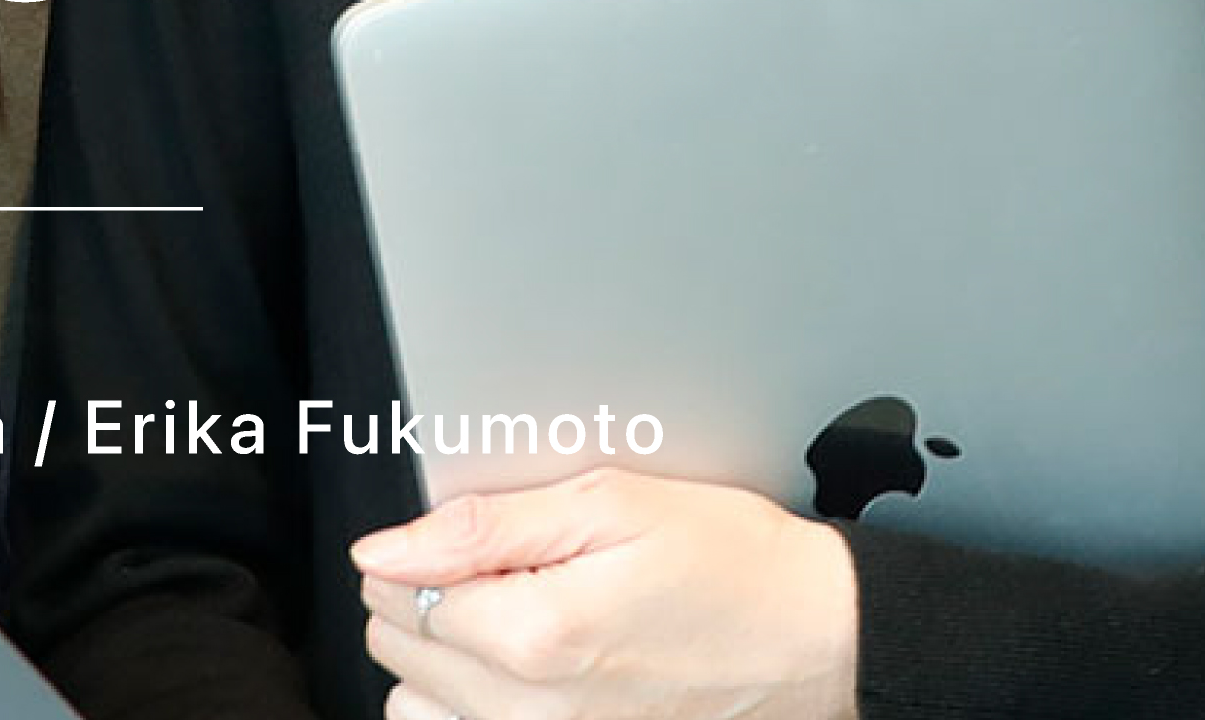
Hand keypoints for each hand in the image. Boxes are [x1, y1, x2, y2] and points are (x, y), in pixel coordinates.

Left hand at [347, 468, 857, 719]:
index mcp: (539, 634)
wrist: (817, 641)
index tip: (475, 538)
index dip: (426, 549)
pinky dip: (474, 707)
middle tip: (505, 571)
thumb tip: (387, 548)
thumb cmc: (734, 568)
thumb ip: (485, 526)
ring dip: (446, 660)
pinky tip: (525, 671)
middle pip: (402, 651)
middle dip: (432, 600)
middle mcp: (534, 712)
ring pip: (420, 707)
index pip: (401, 590)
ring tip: (515, 620)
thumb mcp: (612, 505)